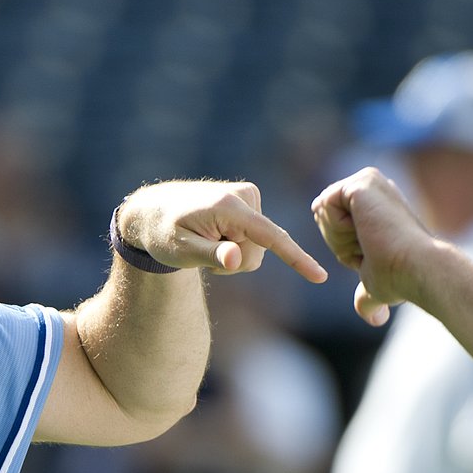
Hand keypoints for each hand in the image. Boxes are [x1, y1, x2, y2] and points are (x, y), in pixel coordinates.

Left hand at [117, 180, 326, 282]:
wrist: (153, 210)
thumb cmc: (162, 234)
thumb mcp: (180, 251)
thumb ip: (210, 255)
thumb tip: (236, 260)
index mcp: (228, 207)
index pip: (270, 237)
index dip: (296, 259)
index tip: (319, 277)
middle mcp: (245, 195)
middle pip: (260, 250)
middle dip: (236, 262)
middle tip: (204, 253)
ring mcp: (249, 196)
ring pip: (259, 248)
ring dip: (234, 254)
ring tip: (207, 242)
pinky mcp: (250, 201)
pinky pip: (255, 239)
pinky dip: (236, 246)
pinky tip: (215, 236)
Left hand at [310, 166, 437, 325]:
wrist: (416, 269)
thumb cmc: (400, 278)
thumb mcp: (376, 284)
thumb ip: (367, 296)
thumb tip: (375, 320)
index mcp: (373, 202)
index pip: (329, 221)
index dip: (342, 248)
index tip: (370, 255)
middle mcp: (371, 185)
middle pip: (320, 214)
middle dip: (337, 241)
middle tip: (370, 248)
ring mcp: (367, 180)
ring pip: (321, 210)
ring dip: (338, 236)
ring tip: (370, 240)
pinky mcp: (361, 181)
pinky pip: (324, 205)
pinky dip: (338, 228)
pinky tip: (366, 232)